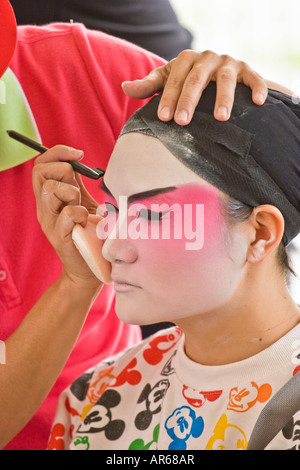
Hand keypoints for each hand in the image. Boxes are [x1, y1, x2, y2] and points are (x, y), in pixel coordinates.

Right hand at [32, 145, 101, 286]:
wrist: (92, 267)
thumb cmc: (91, 234)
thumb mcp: (83, 202)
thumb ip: (76, 184)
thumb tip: (76, 159)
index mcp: (48, 198)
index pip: (41, 165)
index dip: (57, 152)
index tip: (78, 154)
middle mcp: (44, 208)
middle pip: (40, 172)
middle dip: (63, 169)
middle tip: (78, 185)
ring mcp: (49, 223)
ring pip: (50, 189)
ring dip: (72, 192)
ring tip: (81, 206)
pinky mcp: (59, 237)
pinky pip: (67, 214)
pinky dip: (80, 212)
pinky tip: (86, 220)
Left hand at [122, 50, 267, 124]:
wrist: (218, 74)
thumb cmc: (187, 81)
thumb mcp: (167, 81)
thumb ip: (148, 85)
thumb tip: (125, 87)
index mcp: (185, 60)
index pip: (175, 79)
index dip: (168, 98)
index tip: (163, 118)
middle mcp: (206, 58)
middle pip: (196, 79)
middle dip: (189, 101)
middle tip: (183, 122)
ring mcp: (228, 63)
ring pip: (225, 78)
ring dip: (223, 98)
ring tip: (220, 119)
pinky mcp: (247, 70)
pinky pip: (254, 78)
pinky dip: (257, 88)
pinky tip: (258, 102)